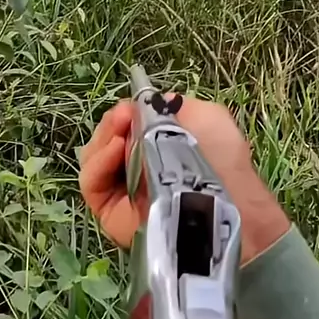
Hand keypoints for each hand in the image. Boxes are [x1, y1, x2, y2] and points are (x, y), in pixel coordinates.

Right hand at [79, 96, 288, 263]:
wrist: (227, 200)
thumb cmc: (221, 157)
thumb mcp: (206, 116)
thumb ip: (173, 107)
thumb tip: (143, 107)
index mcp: (158, 147)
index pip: (125, 126)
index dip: (125, 113)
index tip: (131, 107)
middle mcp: (137, 168)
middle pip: (105, 139)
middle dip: (112, 123)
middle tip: (123, 116)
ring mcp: (120, 190)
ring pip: (93, 158)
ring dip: (103, 138)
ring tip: (120, 132)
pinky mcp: (109, 211)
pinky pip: (91, 182)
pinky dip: (98, 161)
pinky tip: (115, 149)